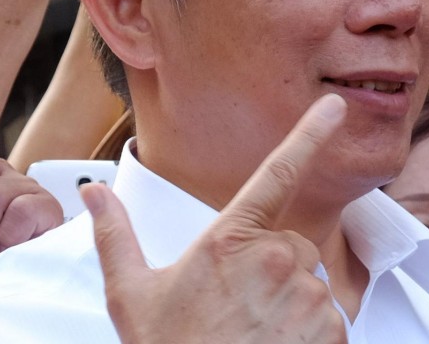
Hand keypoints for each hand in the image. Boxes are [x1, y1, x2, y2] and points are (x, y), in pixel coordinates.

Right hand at [83, 94, 348, 343]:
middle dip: (273, 268)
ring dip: (291, 302)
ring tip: (254, 333)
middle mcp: (277, 259)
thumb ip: (116, 236)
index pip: (278, 172)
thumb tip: (93, 193)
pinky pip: (330, 318)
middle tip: (239, 306)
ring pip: (310, 282)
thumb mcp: (132, 296)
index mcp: (230, 240)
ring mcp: (308, 295)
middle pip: (291, 244)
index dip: (310, 134)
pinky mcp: (332, 329)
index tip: (335, 106)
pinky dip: (310, 332)